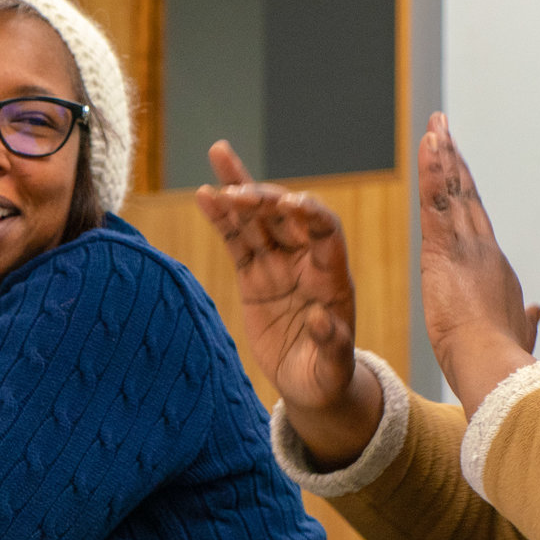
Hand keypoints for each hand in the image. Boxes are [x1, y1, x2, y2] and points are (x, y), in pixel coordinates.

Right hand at [195, 141, 382, 467]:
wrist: (309, 385)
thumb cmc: (328, 375)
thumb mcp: (334, 366)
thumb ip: (332, 343)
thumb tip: (322, 320)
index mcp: (333, 277)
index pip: (327, 231)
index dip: (311, 214)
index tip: (291, 203)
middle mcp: (307, 261)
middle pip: (288, 216)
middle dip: (265, 199)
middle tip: (239, 191)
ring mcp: (278, 264)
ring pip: (258, 219)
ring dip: (240, 188)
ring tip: (220, 154)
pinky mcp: (253, 274)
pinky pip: (236, 240)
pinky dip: (221, 217)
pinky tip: (204, 193)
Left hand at [418, 114, 539, 410]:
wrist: (494, 364)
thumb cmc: (501, 359)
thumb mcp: (516, 335)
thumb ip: (524, 320)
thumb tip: (536, 311)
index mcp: (495, 270)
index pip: (476, 222)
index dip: (466, 193)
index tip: (459, 170)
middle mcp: (484, 250)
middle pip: (466, 195)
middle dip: (454, 161)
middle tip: (444, 129)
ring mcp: (466, 245)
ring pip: (452, 190)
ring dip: (443, 155)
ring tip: (435, 125)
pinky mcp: (444, 248)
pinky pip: (436, 199)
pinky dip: (433, 169)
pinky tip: (431, 142)